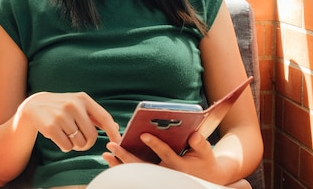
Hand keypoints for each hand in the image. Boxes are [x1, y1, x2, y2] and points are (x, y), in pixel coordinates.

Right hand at [19, 91, 120, 152]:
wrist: (34, 105)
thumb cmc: (62, 108)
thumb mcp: (78, 105)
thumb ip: (96, 116)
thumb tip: (116, 127)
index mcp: (83, 99)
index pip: (104, 117)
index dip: (113, 132)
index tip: (117, 142)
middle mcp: (73, 105)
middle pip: (92, 136)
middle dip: (87, 143)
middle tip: (80, 142)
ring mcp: (61, 115)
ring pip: (79, 143)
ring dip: (75, 145)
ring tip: (67, 136)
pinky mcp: (51, 126)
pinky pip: (66, 146)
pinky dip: (65, 147)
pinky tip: (59, 138)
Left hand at [104, 132, 225, 183]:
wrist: (205, 178)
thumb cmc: (204, 161)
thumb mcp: (206, 153)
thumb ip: (200, 144)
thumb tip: (194, 135)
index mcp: (179, 166)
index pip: (166, 154)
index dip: (155, 144)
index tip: (143, 135)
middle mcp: (166, 173)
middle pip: (143, 166)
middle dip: (126, 156)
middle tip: (112, 146)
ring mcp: (158, 176)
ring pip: (136, 171)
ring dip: (120, 163)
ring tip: (106, 153)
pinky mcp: (152, 176)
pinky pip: (135, 172)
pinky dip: (122, 166)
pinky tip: (110, 158)